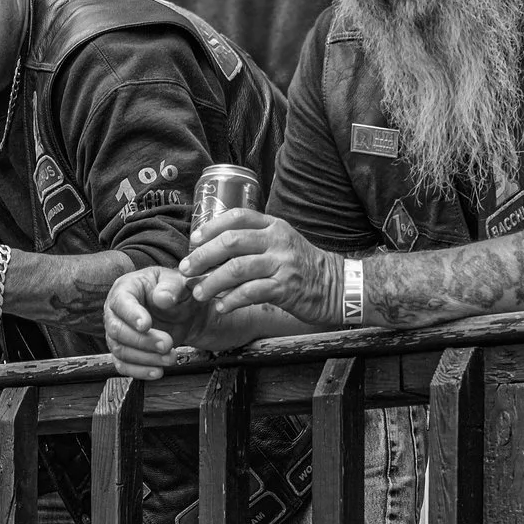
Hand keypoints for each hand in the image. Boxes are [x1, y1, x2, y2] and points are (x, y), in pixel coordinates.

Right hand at [104, 266, 207, 379]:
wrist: (180, 311)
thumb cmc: (175, 292)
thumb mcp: (178, 282)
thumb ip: (172, 286)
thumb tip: (163, 298)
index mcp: (126, 289)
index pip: (121, 302)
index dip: (131, 315)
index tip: (147, 325)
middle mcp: (115, 311)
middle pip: (117, 330)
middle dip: (142, 340)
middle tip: (167, 344)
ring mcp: (117, 333)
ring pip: (120, 350)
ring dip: (145, 358)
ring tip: (170, 358)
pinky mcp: (123, 351)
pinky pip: (123, 365)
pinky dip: (139, 371)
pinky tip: (157, 371)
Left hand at [181, 209, 337, 322]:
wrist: (336, 285)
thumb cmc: (301, 266)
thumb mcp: (280, 242)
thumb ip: (253, 240)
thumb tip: (212, 247)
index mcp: (273, 225)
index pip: (237, 217)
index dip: (211, 227)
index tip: (193, 241)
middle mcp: (277, 240)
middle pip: (231, 242)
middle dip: (203, 256)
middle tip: (187, 270)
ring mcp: (282, 263)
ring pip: (237, 268)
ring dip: (212, 282)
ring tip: (199, 293)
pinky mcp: (285, 287)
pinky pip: (251, 292)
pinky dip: (232, 300)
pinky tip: (221, 306)